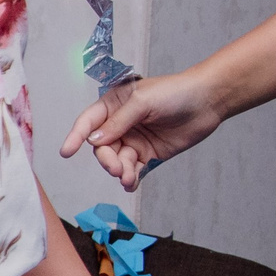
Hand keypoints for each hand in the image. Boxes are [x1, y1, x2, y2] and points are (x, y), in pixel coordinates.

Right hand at [60, 72, 225, 192]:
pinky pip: (134, 170)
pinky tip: (132, 183)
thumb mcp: (143, 101)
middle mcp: (120, 125)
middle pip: (102, 147)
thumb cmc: (176, 92)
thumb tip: (94, 140)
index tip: (67, 152)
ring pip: (117, 161)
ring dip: (120, 171)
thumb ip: (118, 122)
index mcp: (114, 106)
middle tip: (117, 167)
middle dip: (107, 159)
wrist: (209, 101)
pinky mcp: (148, 154)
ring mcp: (134, 140)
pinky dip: (131, 178)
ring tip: (129, 176)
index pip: (88, 123)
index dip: (76, 136)